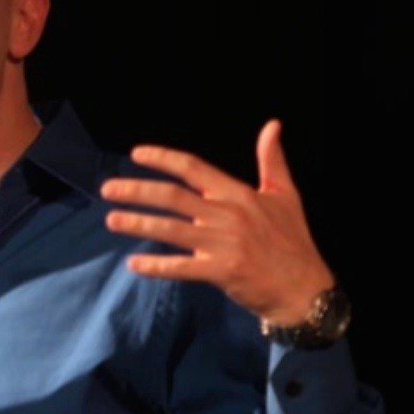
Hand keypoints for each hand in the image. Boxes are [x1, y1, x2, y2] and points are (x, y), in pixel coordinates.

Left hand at [100, 119, 332, 324]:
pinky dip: (157, 266)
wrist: (306, 288)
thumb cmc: (293, 240)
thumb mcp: (285, 195)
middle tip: (107, 189)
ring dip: (138, 223)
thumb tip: (273, 125)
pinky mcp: (222, 271)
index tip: (136, 154)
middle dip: (137, 190)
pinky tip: (134, 264)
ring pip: (171, 229)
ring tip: (111, 220)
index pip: (193, 167)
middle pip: (173, 196)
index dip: (163, 158)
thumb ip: (272, 160)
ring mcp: (223, 244)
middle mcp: (227, 214)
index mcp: (238, 193)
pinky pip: (182, 267)